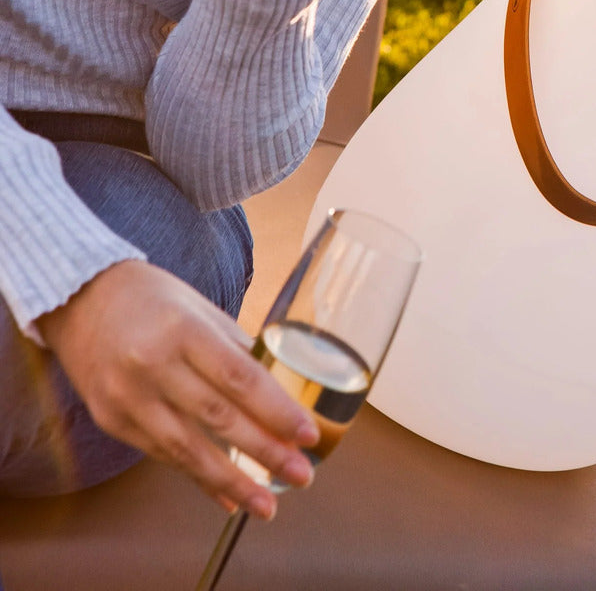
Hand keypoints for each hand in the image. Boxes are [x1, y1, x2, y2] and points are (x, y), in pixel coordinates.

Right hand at [37, 261, 320, 519]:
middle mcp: (154, 366)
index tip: (308, 435)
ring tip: (267, 504)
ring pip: (188, 449)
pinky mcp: (112, 420)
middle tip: (301, 474)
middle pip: (219, 417)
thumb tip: (280, 388)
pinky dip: (198, 478)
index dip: (276, 410)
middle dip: (265, 452)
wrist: (80, 299)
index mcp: (185, 330)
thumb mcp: (201, 309)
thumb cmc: (153, 299)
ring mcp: (128, 397)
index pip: (240, 378)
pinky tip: (227, 495)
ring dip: (232, 481)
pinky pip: (162, 456)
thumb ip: (237, 348)